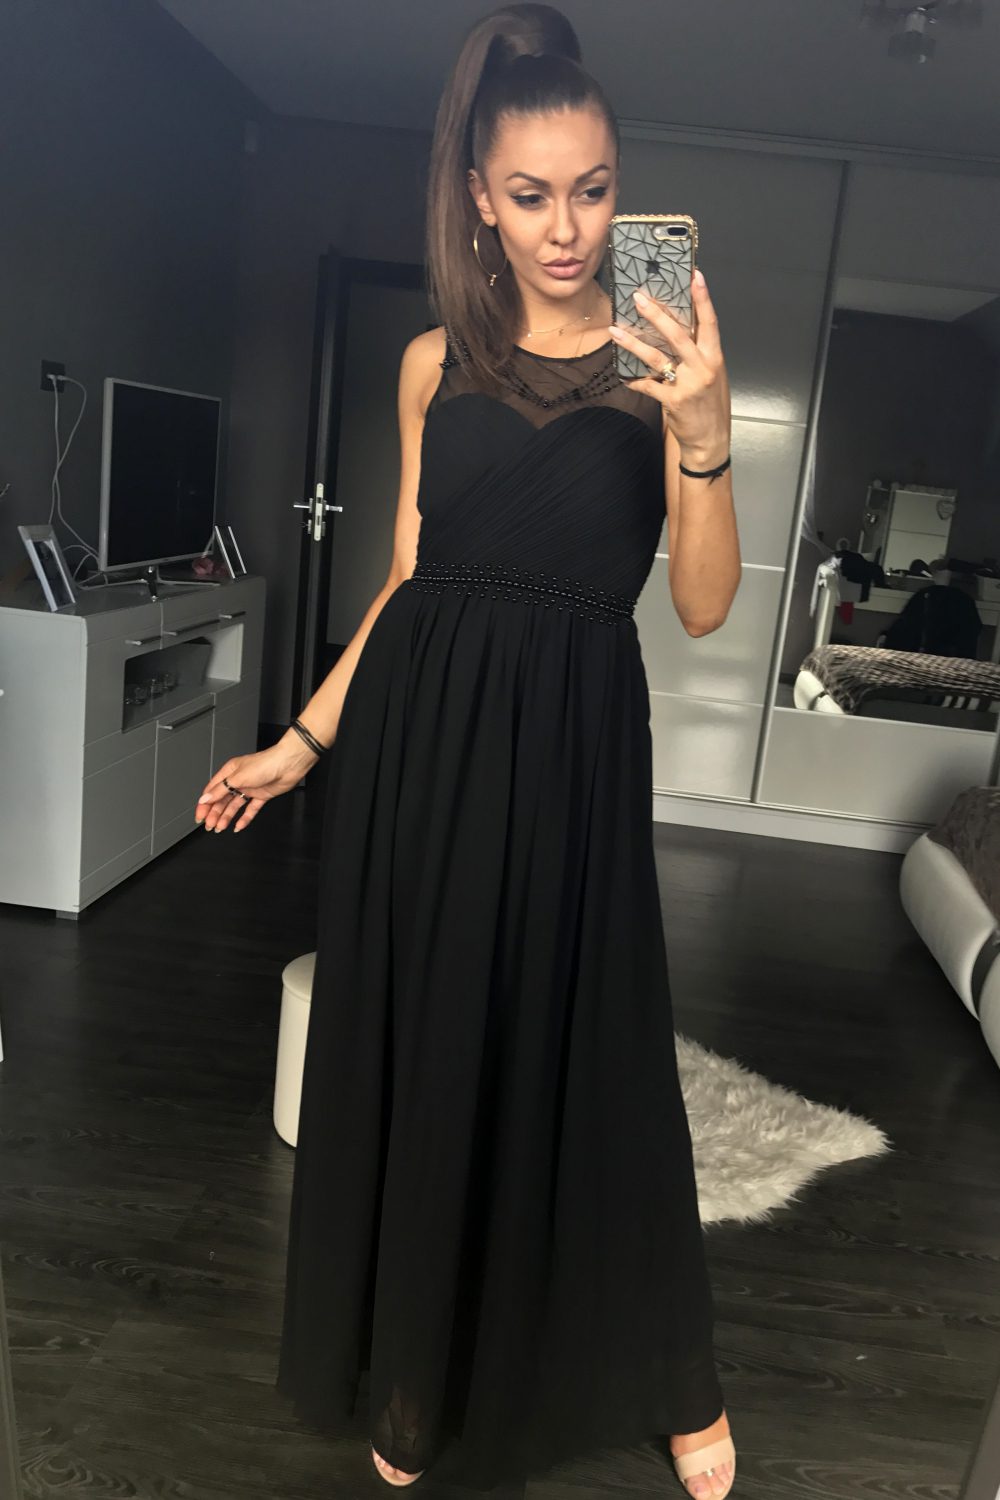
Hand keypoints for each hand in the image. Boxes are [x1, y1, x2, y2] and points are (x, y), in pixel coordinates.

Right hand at [195, 735, 321, 832]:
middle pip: (222, 800)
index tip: (199, 816)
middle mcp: (238, 780)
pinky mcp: (261, 796)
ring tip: (219, 828)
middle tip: (209, 826)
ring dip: (226, 817)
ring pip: (234, 806)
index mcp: (229, 772)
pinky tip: (238, 826)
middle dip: (214, 813)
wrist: (288, 765)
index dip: (204, 804)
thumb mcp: (237, 777)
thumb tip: (205, 798)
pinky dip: (244, 818)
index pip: (212, 790)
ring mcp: (250, 788)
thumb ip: (220, 790)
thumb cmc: (265, 763)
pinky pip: (250, 809)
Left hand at [608, 270, 730, 462]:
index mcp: (714, 357)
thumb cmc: (712, 405)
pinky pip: (648, 385)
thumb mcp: (714, 375)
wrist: (711, 440)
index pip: (709, 322)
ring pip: (656, 357)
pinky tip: (623, 377)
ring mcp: (687, 384)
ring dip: (633, 343)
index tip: (694, 276)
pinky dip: (635, 381)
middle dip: (656, 314)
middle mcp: (703, 368)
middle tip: (638, 298)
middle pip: (677, 334)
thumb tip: (683, 329)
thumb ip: (701, 354)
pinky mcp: (672, 401)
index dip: (703, 298)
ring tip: (615, 330)